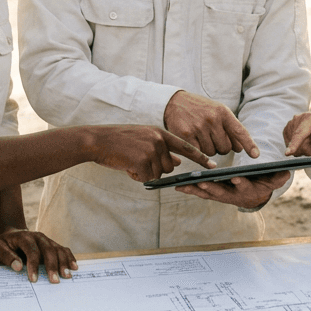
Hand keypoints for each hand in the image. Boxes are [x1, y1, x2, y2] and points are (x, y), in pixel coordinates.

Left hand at [0, 228, 76, 283]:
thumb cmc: (4, 245)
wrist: (12, 235)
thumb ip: (6, 257)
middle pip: (48, 249)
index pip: (31, 250)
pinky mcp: (52, 245)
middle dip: (52, 265)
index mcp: (24, 237)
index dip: (33, 265)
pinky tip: (74, 267)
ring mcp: (47, 240)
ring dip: (63, 263)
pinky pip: (63, 250)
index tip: (33, 279)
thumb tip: (18, 267)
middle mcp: (38, 236)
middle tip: (54, 281)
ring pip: (58, 249)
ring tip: (67, 276)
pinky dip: (69, 258)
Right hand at [84, 125, 210, 181]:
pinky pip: (147, 178)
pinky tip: (127, 166)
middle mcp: (159, 140)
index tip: (213, 166)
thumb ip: (161, 148)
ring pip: (158, 173)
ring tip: (130, 161)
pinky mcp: (142, 160)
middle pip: (170, 166)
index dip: (200, 158)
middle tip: (137, 161)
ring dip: (145, 172)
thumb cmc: (118, 141)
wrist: (97, 140)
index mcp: (160, 132)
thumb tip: (177, 162)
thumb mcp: (143, 139)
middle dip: (155, 168)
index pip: (186, 146)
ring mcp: (151, 150)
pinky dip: (137, 176)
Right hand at [164, 91, 259, 158]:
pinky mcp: (186, 135)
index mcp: (223, 112)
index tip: (255, 155)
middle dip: (221, 147)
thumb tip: (240, 148)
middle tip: (212, 138)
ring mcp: (199, 127)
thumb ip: (229, 128)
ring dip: (208, 149)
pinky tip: (195, 144)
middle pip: (225, 147)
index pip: (239, 131)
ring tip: (201, 137)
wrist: (174, 102)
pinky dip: (199, 154)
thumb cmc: (200, 109)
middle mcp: (212, 119)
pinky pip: (199, 154)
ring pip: (212, 152)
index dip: (249, 144)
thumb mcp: (217, 112)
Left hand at [177, 170, 290, 208]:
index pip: (245, 186)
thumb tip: (286, 172)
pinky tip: (178, 186)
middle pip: (221, 192)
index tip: (236, 178)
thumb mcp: (274, 180)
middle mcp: (233, 195)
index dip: (241, 183)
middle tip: (204, 184)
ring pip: (208, 193)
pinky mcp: (213, 194)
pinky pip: (201, 192)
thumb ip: (278, 177)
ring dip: (196, 190)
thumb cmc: (264, 183)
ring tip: (183, 185)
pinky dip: (190, 190)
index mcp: (248, 190)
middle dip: (212, 188)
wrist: (255, 195)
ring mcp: (222, 195)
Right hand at [283, 111, 310, 175]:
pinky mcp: (286, 131)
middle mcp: (298, 119)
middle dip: (310, 150)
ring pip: (294, 147)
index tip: (288, 153)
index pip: (301, 132)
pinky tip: (305, 142)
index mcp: (310, 117)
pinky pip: (290, 146)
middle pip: (299, 144)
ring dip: (305, 150)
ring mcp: (290, 124)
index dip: (295, 143)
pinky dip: (298, 148)